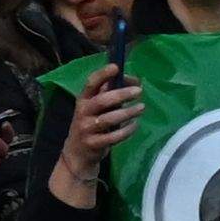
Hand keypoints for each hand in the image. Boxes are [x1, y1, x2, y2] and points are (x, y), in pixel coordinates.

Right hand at [47, 70, 146, 205]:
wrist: (78, 153)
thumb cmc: (92, 124)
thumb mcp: (95, 108)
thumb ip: (111, 94)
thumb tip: (134, 80)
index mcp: (83, 99)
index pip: (91, 83)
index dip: (102, 74)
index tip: (116, 67)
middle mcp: (82, 112)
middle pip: (102, 100)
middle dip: (121, 94)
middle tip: (139, 91)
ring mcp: (87, 128)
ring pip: (109, 119)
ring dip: (128, 112)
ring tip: (141, 108)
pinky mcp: (94, 144)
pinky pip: (113, 136)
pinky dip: (126, 130)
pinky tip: (135, 125)